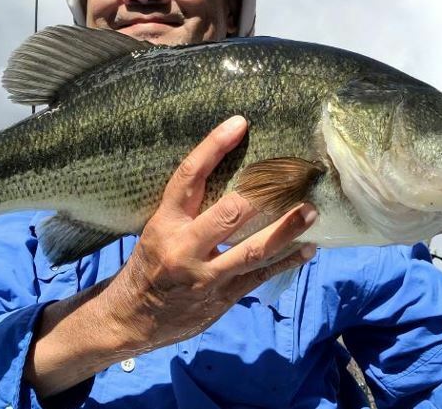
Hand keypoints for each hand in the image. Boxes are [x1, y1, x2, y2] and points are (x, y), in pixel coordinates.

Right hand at [26, 116, 318, 396]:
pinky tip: (309, 249)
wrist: (130, 319)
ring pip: (253, 250)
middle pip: (228, 214)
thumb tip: (232, 174)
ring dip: (286, 230)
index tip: (239, 124)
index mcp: (165, 224)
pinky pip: (261, 275)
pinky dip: (287, 261)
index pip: (189, 177)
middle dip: (260, 197)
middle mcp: (185, 248)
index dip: (213, 147)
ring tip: (311, 212)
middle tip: (291, 177)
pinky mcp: (224, 296)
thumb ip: (190, 208)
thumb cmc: (149, 264)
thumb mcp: (158, 230)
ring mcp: (207, 276)